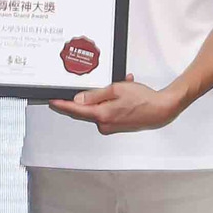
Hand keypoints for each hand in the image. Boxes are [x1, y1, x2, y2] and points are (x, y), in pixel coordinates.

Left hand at [50, 77, 184, 133]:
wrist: (161, 110)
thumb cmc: (143, 100)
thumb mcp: (116, 89)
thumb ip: (95, 95)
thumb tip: (78, 100)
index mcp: (101, 114)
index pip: (75, 110)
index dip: (61, 105)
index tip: (52, 101)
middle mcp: (104, 124)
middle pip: (84, 110)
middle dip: (86, 97)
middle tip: (87, 87)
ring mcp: (110, 126)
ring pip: (98, 108)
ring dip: (104, 96)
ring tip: (120, 86)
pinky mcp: (116, 125)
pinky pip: (107, 111)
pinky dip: (111, 101)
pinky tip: (124, 93)